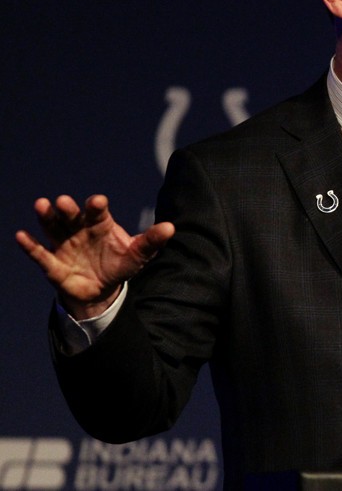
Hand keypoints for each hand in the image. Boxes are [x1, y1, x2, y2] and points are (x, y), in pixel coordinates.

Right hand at [15, 194, 173, 319]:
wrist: (101, 290)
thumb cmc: (119, 264)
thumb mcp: (137, 255)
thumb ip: (151, 241)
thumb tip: (170, 227)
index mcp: (100, 225)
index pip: (97, 212)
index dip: (96, 206)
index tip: (98, 201)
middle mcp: (79, 230)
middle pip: (72, 216)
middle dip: (68, 209)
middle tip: (63, 201)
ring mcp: (64, 245)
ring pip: (53, 228)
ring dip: (46, 218)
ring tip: (41, 205)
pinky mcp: (52, 263)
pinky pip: (39, 253)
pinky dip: (30, 245)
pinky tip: (21, 235)